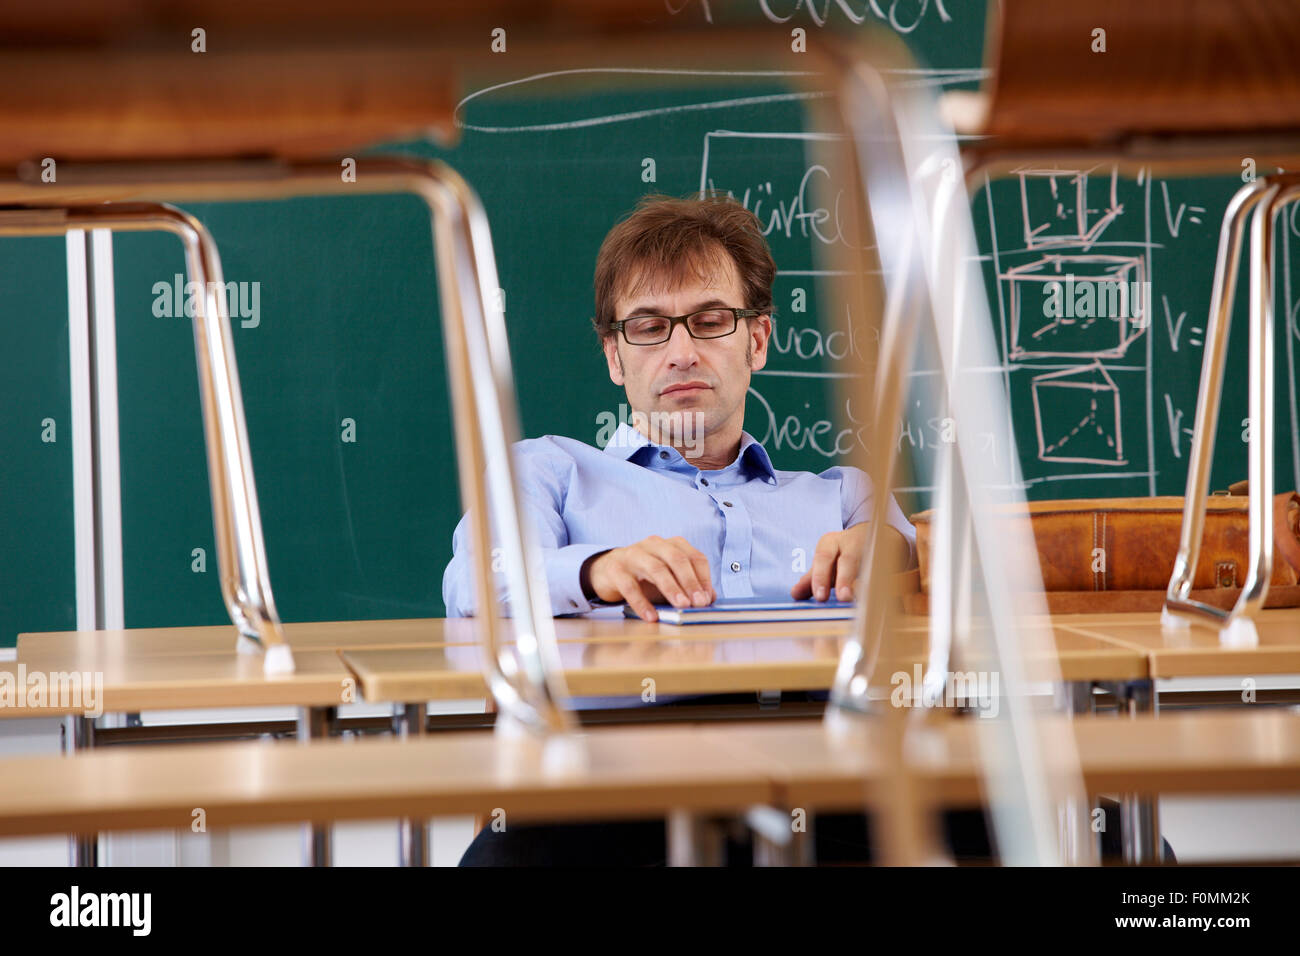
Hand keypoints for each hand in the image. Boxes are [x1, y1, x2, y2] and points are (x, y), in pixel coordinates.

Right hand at [583, 535, 715, 621]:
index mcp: (671, 544)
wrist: (606, 571)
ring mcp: (633, 555)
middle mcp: (653, 545)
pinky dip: (642, 603)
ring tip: (681, 605)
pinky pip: (631, 586)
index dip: (703, 577)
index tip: (707, 598)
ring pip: (656, 569)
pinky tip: (651, 616)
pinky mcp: (615, 570)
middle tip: (698, 602)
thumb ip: (689, 586)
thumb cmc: (644, 576)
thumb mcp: (668, 578)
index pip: (694, 557)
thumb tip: (709, 598)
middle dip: (690, 581)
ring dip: (671, 588)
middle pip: (677, 559)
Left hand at [790, 523, 905, 601]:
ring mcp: (871, 548)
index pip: (823, 558)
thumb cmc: (844, 554)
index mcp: (830, 543)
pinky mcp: (888, 557)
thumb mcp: (826, 563)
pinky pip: (885, 571)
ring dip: (867, 583)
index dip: (820, 577)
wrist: (876, 536)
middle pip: (848, 560)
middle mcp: (851, 543)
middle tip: (843, 597)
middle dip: (845, 579)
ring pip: (869, 565)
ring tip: (863, 600)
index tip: (820, 597)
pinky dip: (881, 584)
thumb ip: (811, 579)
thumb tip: (795, 594)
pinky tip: (878, 598)